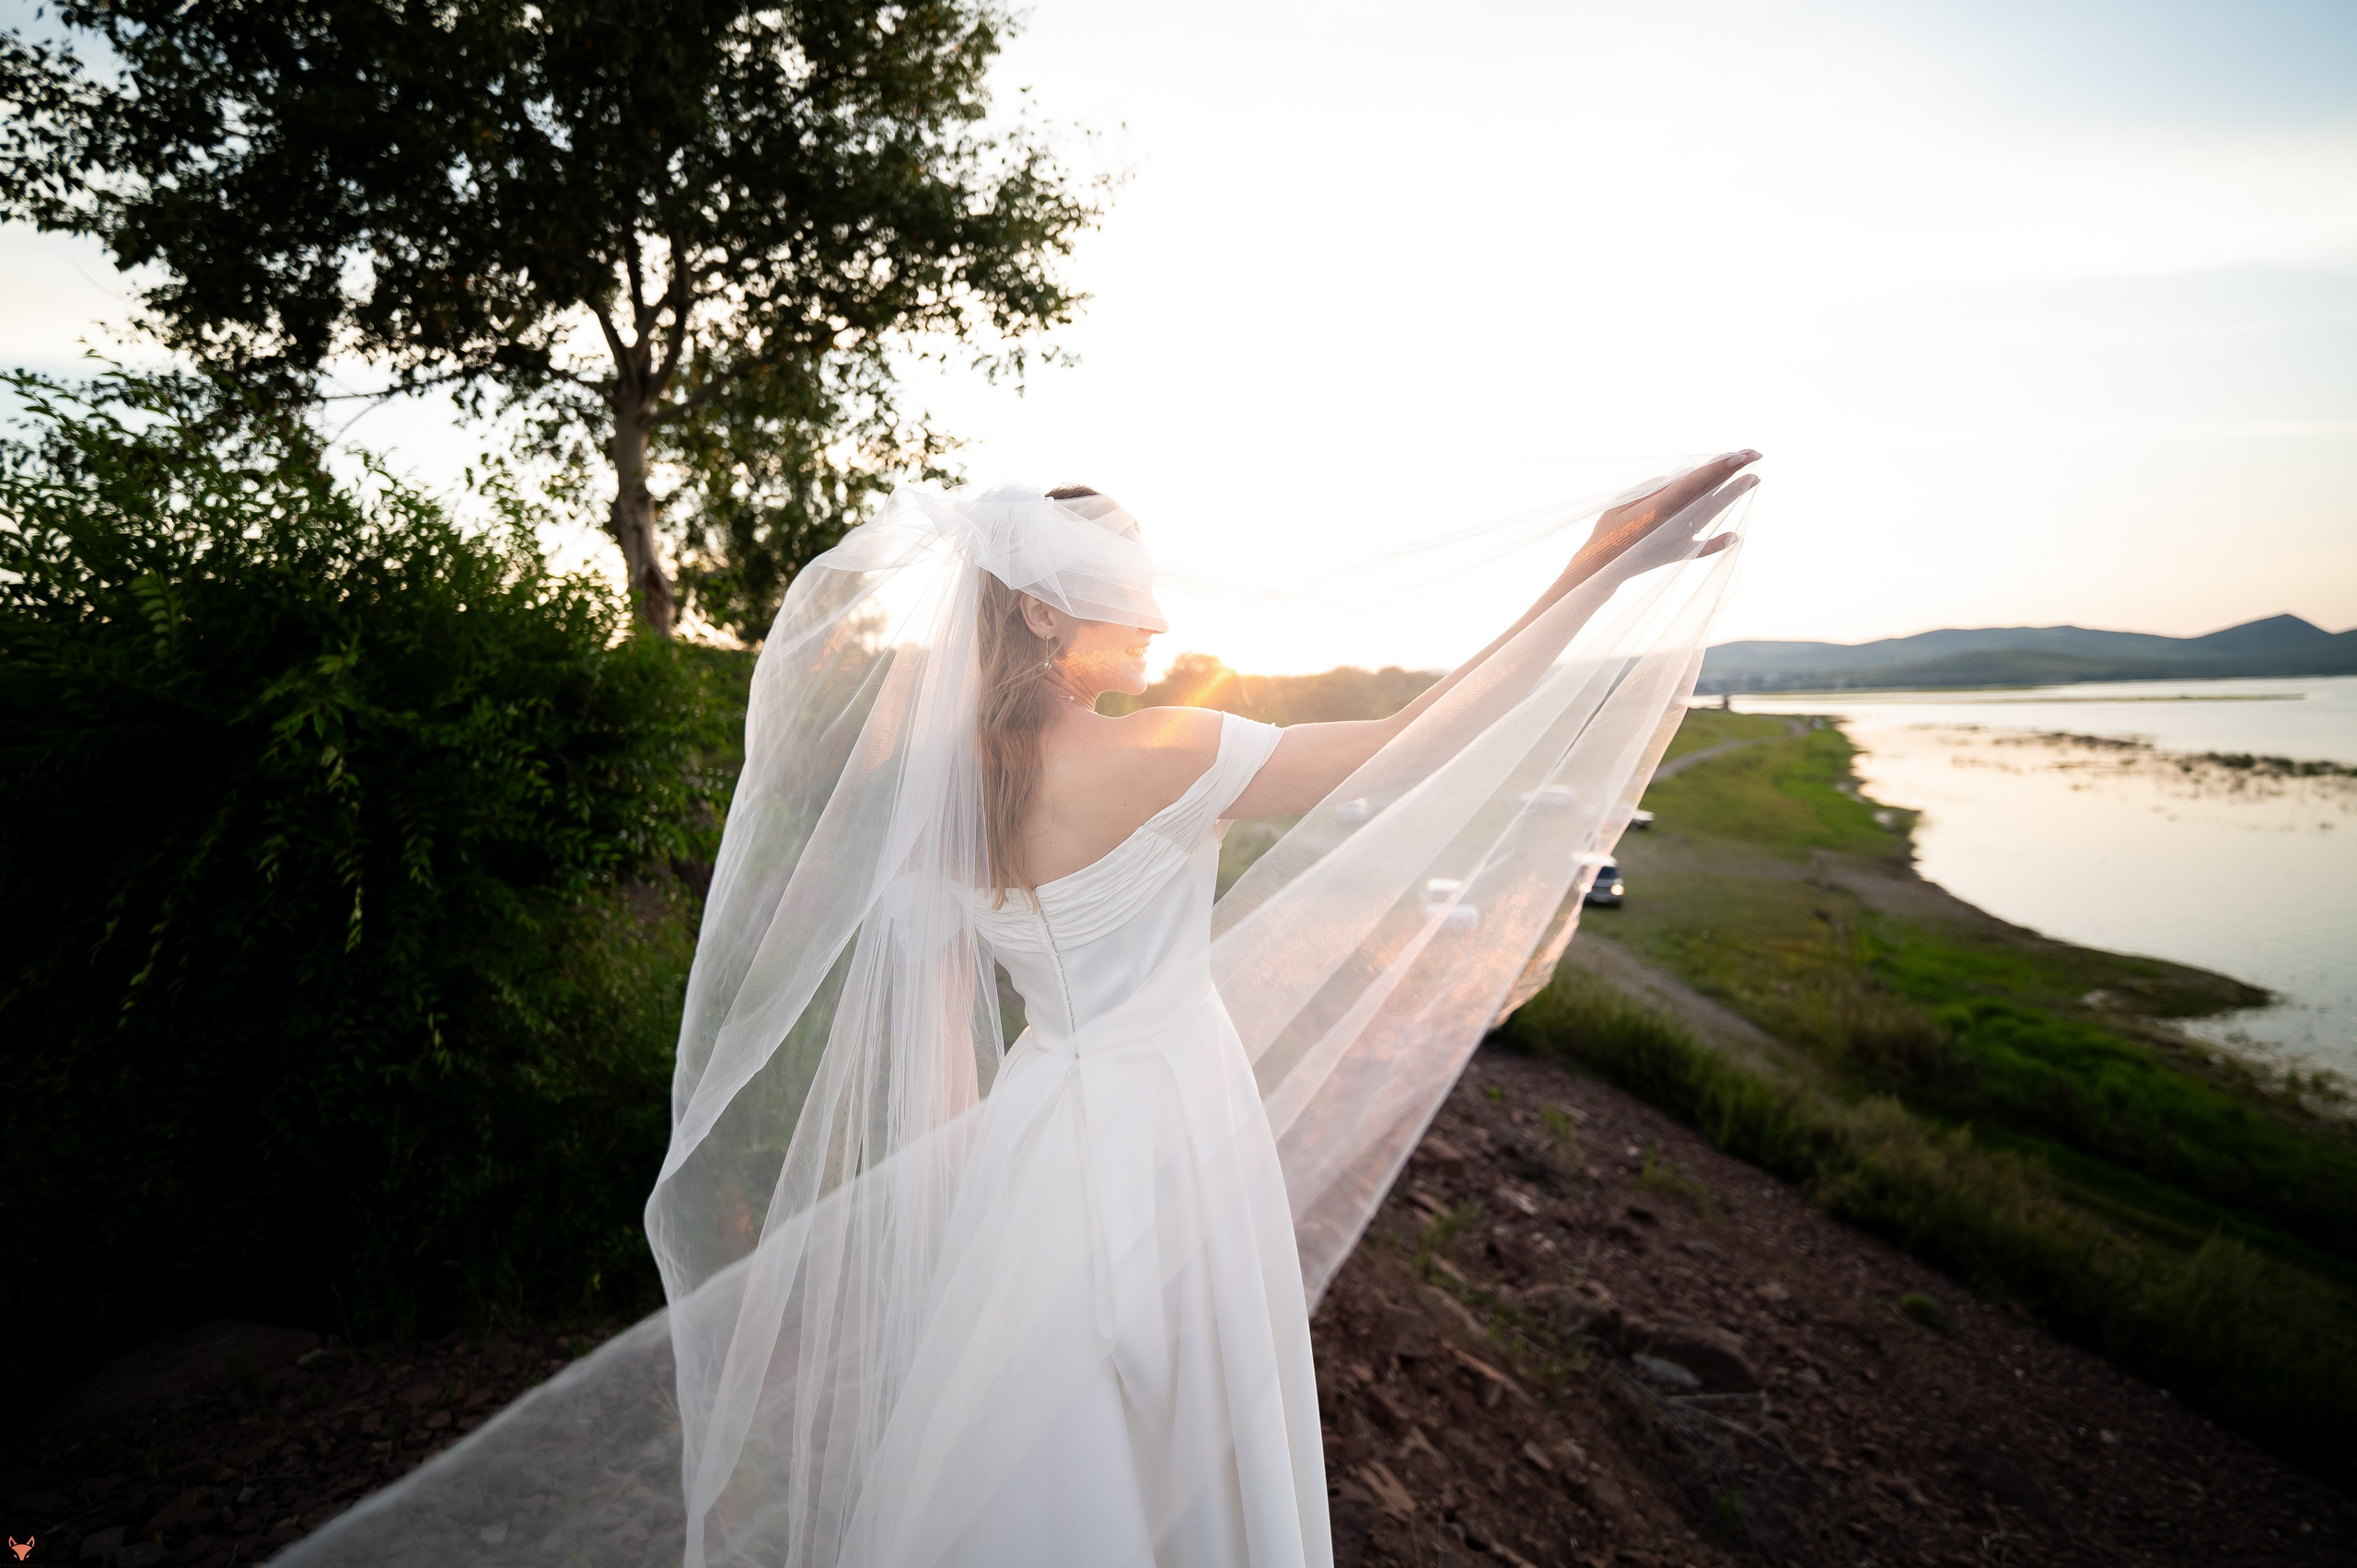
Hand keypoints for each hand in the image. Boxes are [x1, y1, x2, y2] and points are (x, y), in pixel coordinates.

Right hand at [1570, 449, 1758, 580]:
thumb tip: (1684, 477)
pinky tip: (1734, 536)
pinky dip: (1717, 543)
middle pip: (1709, 494)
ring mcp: (1678, 542)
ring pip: (1711, 514)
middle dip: (1733, 474)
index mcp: (1658, 509)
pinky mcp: (1677, 554)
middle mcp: (1674, 525)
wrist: (1600, 567)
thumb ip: (1654, 490)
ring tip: (1754, 479)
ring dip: (1732, 496)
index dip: (1718, 468)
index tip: (1738, 455)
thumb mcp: (1624, 503)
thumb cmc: (1608, 530)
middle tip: (1755, 455)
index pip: (1696, 484)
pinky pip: (1702, 548)